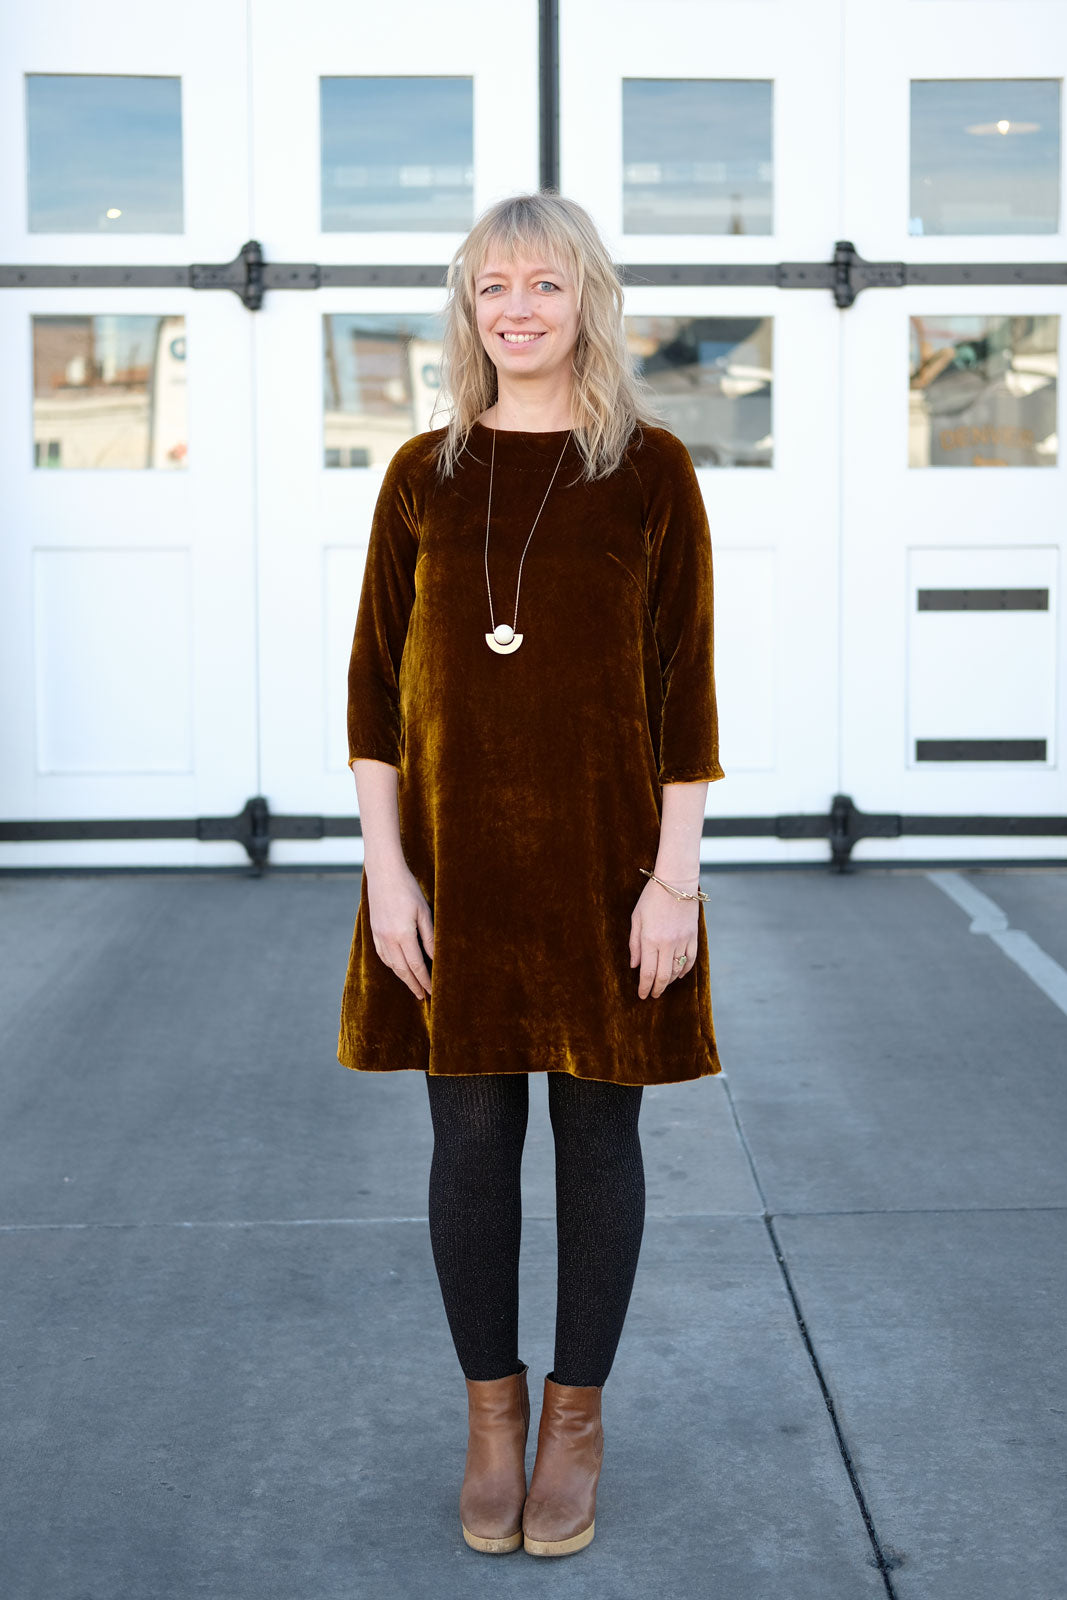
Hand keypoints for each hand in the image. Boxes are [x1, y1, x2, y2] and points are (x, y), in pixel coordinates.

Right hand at [364, 860, 434, 1000]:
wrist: (383, 873)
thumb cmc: (408, 889)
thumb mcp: (424, 912)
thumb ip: (429, 937)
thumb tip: (435, 958)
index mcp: (402, 935)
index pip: (416, 966)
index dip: (424, 980)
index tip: (431, 991)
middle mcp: (388, 939)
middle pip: (402, 970)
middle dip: (413, 985)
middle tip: (422, 996)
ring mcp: (378, 935)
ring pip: (391, 964)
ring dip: (402, 977)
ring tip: (412, 984)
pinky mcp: (374, 931)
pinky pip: (382, 955)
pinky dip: (391, 965)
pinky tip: (398, 967)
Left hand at [628, 879, 698, 998]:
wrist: (676, 882)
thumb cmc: (652, 898)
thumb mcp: (636, 919)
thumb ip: (634, 944)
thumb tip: (634, 966)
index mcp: (650, 940)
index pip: (647, 973)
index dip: (644, 987)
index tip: (642, 995)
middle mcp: (667, 944)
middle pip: (662, 976)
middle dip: (656, 989)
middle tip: (652, 994)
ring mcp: (682, 941)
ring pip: (677, 971)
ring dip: (669, 981)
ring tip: (662, 985)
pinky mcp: (693, 936)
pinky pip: (690, 960)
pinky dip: (684, 970)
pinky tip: (678, 974)